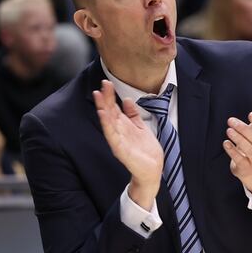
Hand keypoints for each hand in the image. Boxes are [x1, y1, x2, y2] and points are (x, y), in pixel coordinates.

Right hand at [93, 80, 163, 207]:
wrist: (153, 169)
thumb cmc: (145, 151)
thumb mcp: (140, 127)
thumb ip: (133, 114)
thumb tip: (126, 100)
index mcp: (123, 126)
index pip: (114, 108)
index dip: (110, 96)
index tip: (106, 83)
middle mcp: (119, 132)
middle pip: (109, 112)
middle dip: (105, 99)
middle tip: (101, 85)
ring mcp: (118, 141)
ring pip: (108, 122)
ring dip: (103, 109)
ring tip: (98, 97)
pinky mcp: (121, 150)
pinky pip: (112, 136)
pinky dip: (107, 125)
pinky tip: (104, 115)